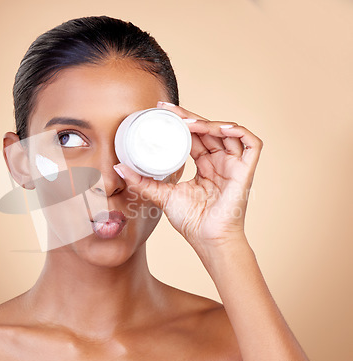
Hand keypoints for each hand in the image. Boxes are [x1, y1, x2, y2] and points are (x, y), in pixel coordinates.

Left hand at [114, 102, 262, 249]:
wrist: (207, 240)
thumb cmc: (191, 221)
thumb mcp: (161, 195)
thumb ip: (141, 181)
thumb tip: (118, 168)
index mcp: (205, 165)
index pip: (195, 136)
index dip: (181, 121)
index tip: (162, 110)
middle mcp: (220, 162)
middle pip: (208, 130)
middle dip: (189, 117)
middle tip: (169, 110)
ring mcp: (234, 165)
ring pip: (227, 132)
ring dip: (209, 123)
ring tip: (188, 123)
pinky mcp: (246, 171)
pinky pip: (251, 144)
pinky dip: (238, 132)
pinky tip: (220, 128)